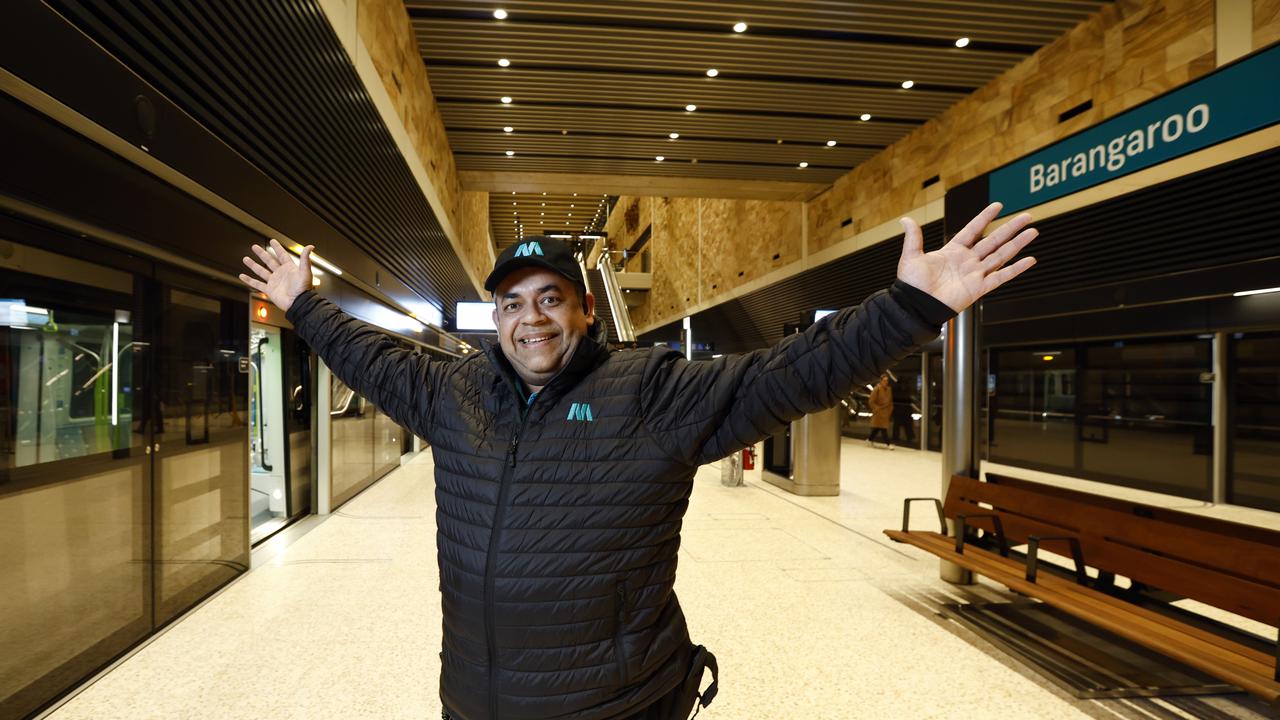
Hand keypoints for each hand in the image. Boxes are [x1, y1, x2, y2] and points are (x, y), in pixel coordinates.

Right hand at [238, 238, 313, 311]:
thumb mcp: (305, 272)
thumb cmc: (304, 289)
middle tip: (254, 247)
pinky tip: (243, 276)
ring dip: (253, 265)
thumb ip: (305, 258)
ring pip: (261, 271)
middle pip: (269, 261)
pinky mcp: (269, 290)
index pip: (282, 255)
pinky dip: (249, 280)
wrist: (299, 303)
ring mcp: (274, 282)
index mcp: (289, 268)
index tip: (272, 241)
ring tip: (246, 259)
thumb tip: (310, 246)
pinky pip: (257, 284)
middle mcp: (281, 274)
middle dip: (262, 254)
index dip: (277, 248)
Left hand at [896, 202, 1036, 312]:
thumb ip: (913, 237)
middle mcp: (967, 261)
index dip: (985, 218)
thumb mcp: (911, 256)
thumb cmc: (912, 285)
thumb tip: (906, 220)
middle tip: (1026, 216)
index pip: (973, 230)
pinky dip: (1016, 269)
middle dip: (1010, 228)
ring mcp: (975, 274)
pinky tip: (1029, 260)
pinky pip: (1001, 276)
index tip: (998, 206)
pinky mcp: (979, 288)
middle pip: (994, 240)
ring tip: (1032, 231)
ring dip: (1017, 244)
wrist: (916, 306)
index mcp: (953, 251)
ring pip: (1001, 255)